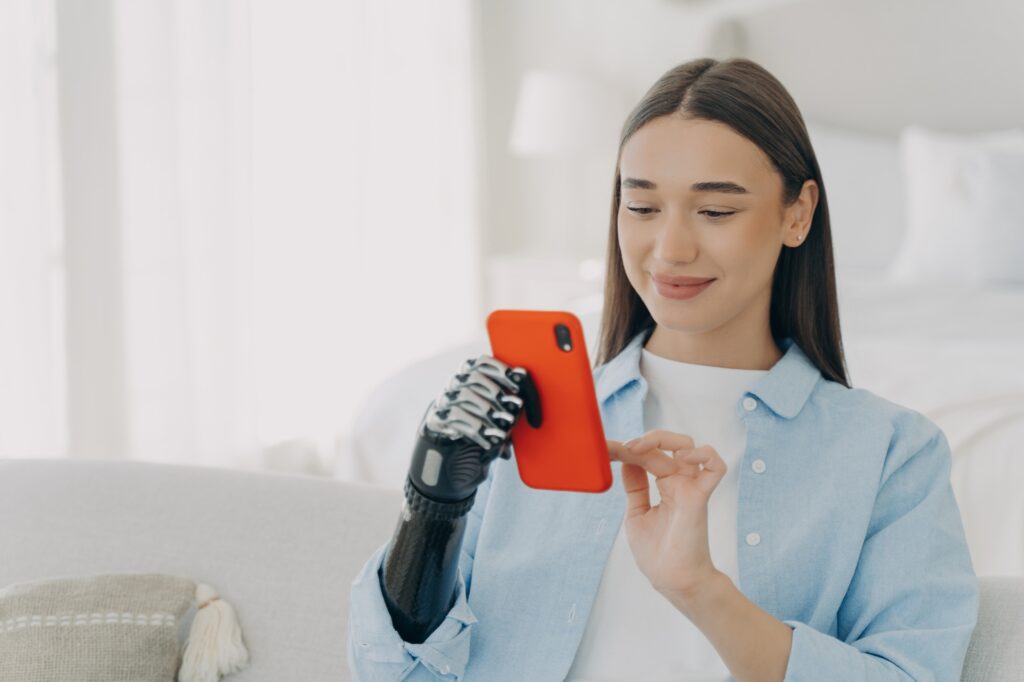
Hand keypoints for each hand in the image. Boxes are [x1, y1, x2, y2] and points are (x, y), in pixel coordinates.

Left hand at [607, 430, 726, 603]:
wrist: (672, 580)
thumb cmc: (657, 553)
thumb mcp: (637, 513)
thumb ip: (636, 486)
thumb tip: (627, 460)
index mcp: (665, 484)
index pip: (648, 455)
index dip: (626, 448)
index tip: (605, 448)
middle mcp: (679, 482)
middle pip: (666, 444)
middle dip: (640, 440)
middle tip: (620, 448)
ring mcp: (690, 487)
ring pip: (688, 445)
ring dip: (663, 439)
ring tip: (639, 449)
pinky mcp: (699, 497)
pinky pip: (715, 467)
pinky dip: (702, 454)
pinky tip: (680, 457)